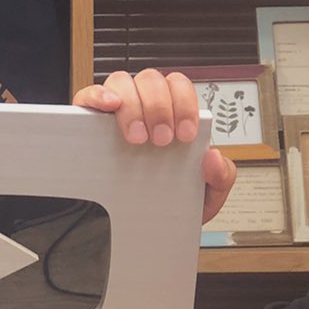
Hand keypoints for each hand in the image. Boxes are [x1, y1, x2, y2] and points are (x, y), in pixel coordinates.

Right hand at [74, 70, 236, 222]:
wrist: (140, 228)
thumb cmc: (170, 201)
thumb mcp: (205, 196)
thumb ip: (222, 177)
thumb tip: (213, 155)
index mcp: (173, 115)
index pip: (179, 87)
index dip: (184, 104)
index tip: (185, 135)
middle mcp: (144, 107)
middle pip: (152, 80)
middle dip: (160, 108)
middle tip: (161, 140)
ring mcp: (115, 112)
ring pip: (122, 82)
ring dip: (132, 106)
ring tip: (137, 138)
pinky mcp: (87, 120)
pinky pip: (89, 95)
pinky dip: (99, 95)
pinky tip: (111, 107)